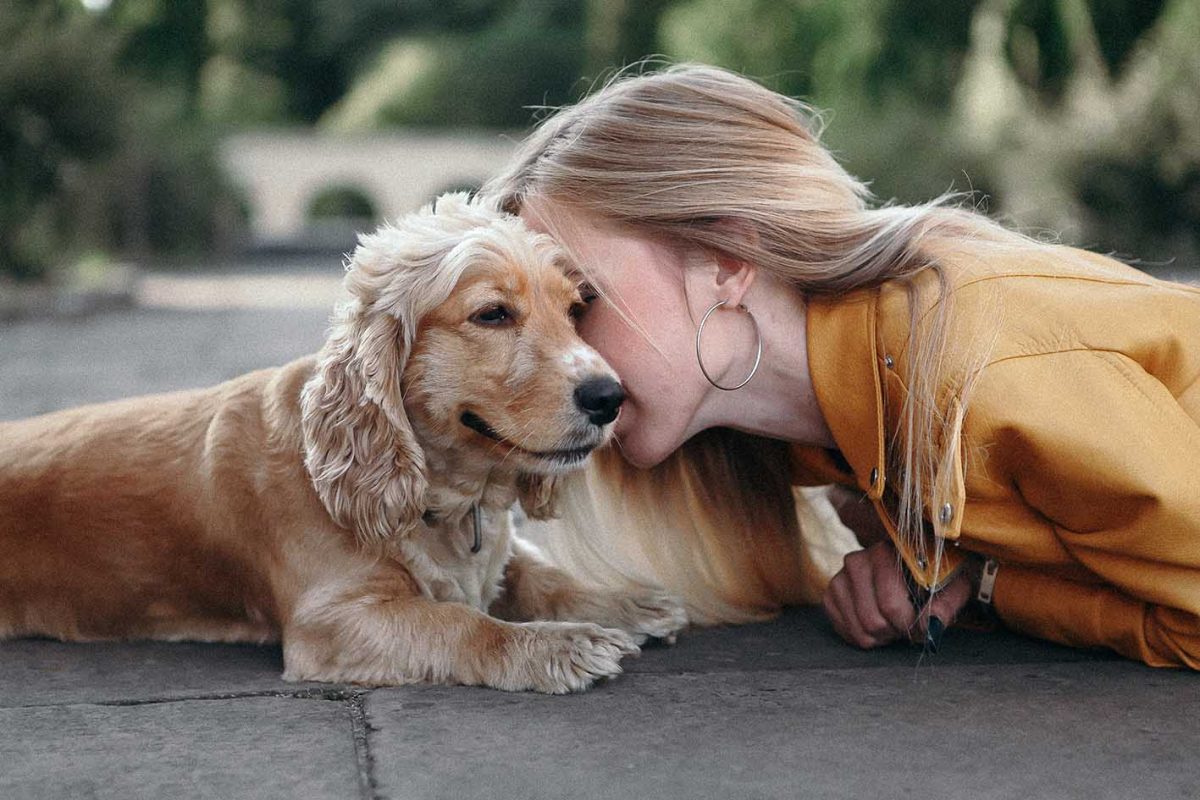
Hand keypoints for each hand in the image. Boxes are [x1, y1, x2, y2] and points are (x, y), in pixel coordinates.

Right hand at [822, 541, 974, 648]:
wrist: (908, 571)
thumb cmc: (933, 580)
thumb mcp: (951, 587)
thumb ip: (946, 605)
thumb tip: (930, 624)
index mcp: (885, 553)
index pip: (890, 605)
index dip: (909, 625)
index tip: (921, 626)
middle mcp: (856, 561)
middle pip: (872, 620)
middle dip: (894, 631)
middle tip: (906, 625)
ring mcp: (839, 578)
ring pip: (859, 629)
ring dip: (881, 636)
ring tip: (893, 623)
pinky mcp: (830, 594)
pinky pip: (845, 631)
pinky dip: (864, 636)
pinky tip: (877, 624)